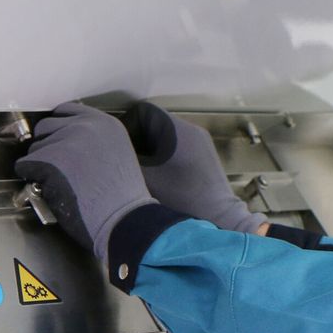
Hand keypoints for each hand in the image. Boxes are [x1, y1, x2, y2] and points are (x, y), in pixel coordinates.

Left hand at [15, 102, 155, 261]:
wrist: (123, 217)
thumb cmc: (122, 197)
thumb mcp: (117, 153)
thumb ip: (94, 140)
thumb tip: (66, 140)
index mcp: (104, 122)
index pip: (67, 110)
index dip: (59, 128)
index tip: (59, 143)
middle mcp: (84, 124)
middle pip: (46, 126)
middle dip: (47, 147)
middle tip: (56, 167)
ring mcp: (66, 140)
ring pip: (35, 148)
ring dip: (40, 165)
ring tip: (59, 183)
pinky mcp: (50, 159)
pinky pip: (25, 166)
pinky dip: (31, 179)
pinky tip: (49, 190)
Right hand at [121, 101, 266, 233]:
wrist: (221, 219)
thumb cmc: (183, 197)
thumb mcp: (147, 179)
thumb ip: (127, 162)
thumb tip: (111, 153)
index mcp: (179, 129)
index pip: (144, 112)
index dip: (126, 125)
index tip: (116, 143)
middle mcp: (193, 131)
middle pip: (155, 124)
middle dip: (137, 139)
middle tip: (123, 157)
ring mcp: (202, 145)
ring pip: (165, 138)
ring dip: (150, 150)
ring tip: (137, 168)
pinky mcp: (205, 159)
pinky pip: (177, 149)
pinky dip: (163, 158)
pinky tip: (155, 176)